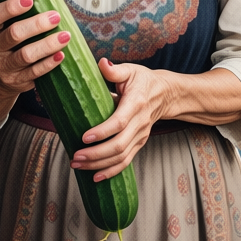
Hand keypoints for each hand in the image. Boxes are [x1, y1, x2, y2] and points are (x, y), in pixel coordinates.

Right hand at [0, 0, 70, 100]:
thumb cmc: (6, 46)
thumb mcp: (2, 30)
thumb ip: (16, 16)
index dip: (10, 7)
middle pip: (13, 35)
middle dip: (36, 24)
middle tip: (55, 17)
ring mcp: (2, 67)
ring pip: (25, 55)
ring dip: (47, 44)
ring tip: (65, 36)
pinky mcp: (15, 81)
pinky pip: (34, 72)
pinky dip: (49, 63)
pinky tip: (60, 55)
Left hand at [70, 58, 164, 179]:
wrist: (165, 94)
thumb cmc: (143, 80)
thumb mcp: (131, 70)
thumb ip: (114, 70)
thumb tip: (100, 63)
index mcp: (136, 103)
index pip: (119, 122)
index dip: (102, 132)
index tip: (84, 137)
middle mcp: (140, 122)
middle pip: (119, 145)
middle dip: (95, 154)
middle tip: (75, 156)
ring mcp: (140, 135)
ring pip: (121, 157)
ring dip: (99, 165)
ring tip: (78, 165)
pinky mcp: (139, 144)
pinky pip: (126, 161)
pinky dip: (111, 171)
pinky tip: (95, 177)